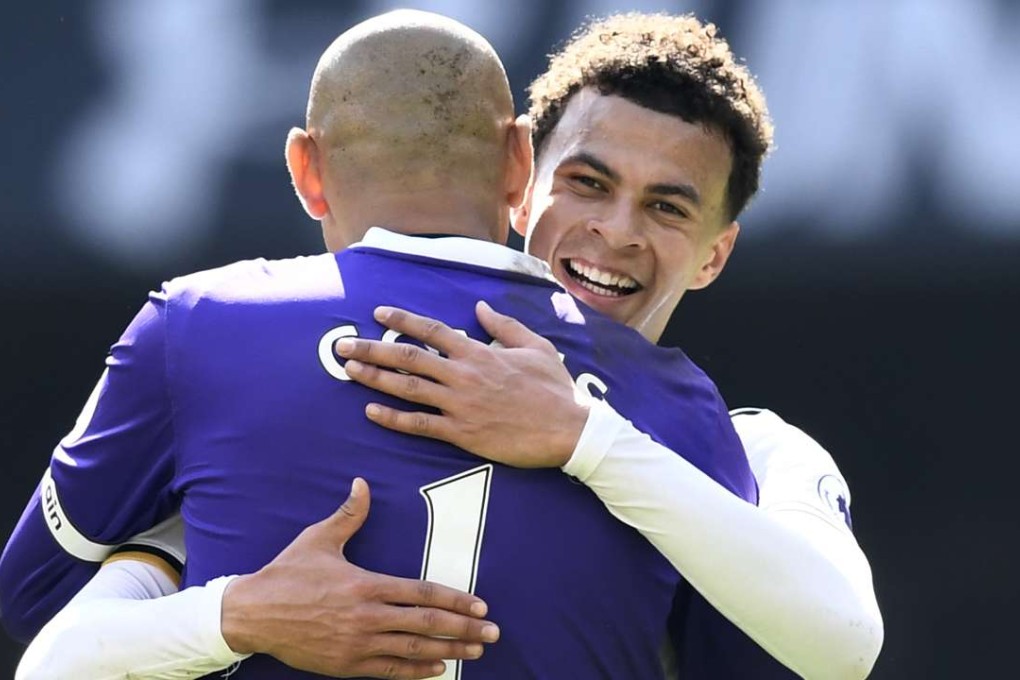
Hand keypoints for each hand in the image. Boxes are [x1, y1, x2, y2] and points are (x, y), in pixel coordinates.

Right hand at [221, 478, 498, 678]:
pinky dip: (416, 671)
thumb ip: (348, 514)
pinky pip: (389, 670)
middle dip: (464, 629)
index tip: (480, 605)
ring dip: (449, 651)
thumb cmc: (286, 573)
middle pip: (426, 624)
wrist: (252, 614)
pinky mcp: (345, 665)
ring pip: (413, 649)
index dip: (455, 600)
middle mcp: (366, 616)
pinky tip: (438, 669)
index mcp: (365, 584)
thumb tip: (362, 484)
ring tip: (476, 651)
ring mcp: (357, 644)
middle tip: (492, 633)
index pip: (421, 593)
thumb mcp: (318, 539)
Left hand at [335, 301, 588, 467]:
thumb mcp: (536, 346)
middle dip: (372, 349)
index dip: (402, 320)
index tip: (378, 314)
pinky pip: (419, 425)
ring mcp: (460, 405)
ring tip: (349, 370)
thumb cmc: (555, 388)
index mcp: (480, 352)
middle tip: (342, 345)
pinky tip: (371, 411)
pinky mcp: (462, 433)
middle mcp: (464, 375)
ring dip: (374, 378)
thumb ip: (505, 325)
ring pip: (408, 388)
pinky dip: (393, 418)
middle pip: (408, 357)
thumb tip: (481, 308)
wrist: (568, 429)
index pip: (432, 330)